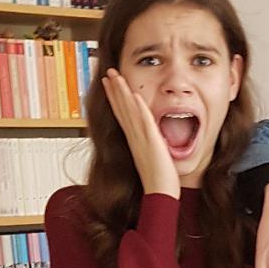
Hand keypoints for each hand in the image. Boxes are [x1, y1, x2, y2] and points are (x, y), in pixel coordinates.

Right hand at [102, 69, 180, 200]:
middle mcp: (134, 138)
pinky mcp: (152, 143)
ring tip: (116, 76)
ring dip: (122, 93)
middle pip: (121, 109)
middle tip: (108, 73)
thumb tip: (151, 139)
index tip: (109, 84)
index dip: (115, 98)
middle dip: (114, 90)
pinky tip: (135, 95)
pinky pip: (145, 122)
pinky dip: (140, 109)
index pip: (122, 114)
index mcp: (134, 141)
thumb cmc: (160, 181)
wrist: (160, 195)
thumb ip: (149, 146)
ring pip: (129, 111)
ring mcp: (142, 139)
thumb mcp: (151, 158)